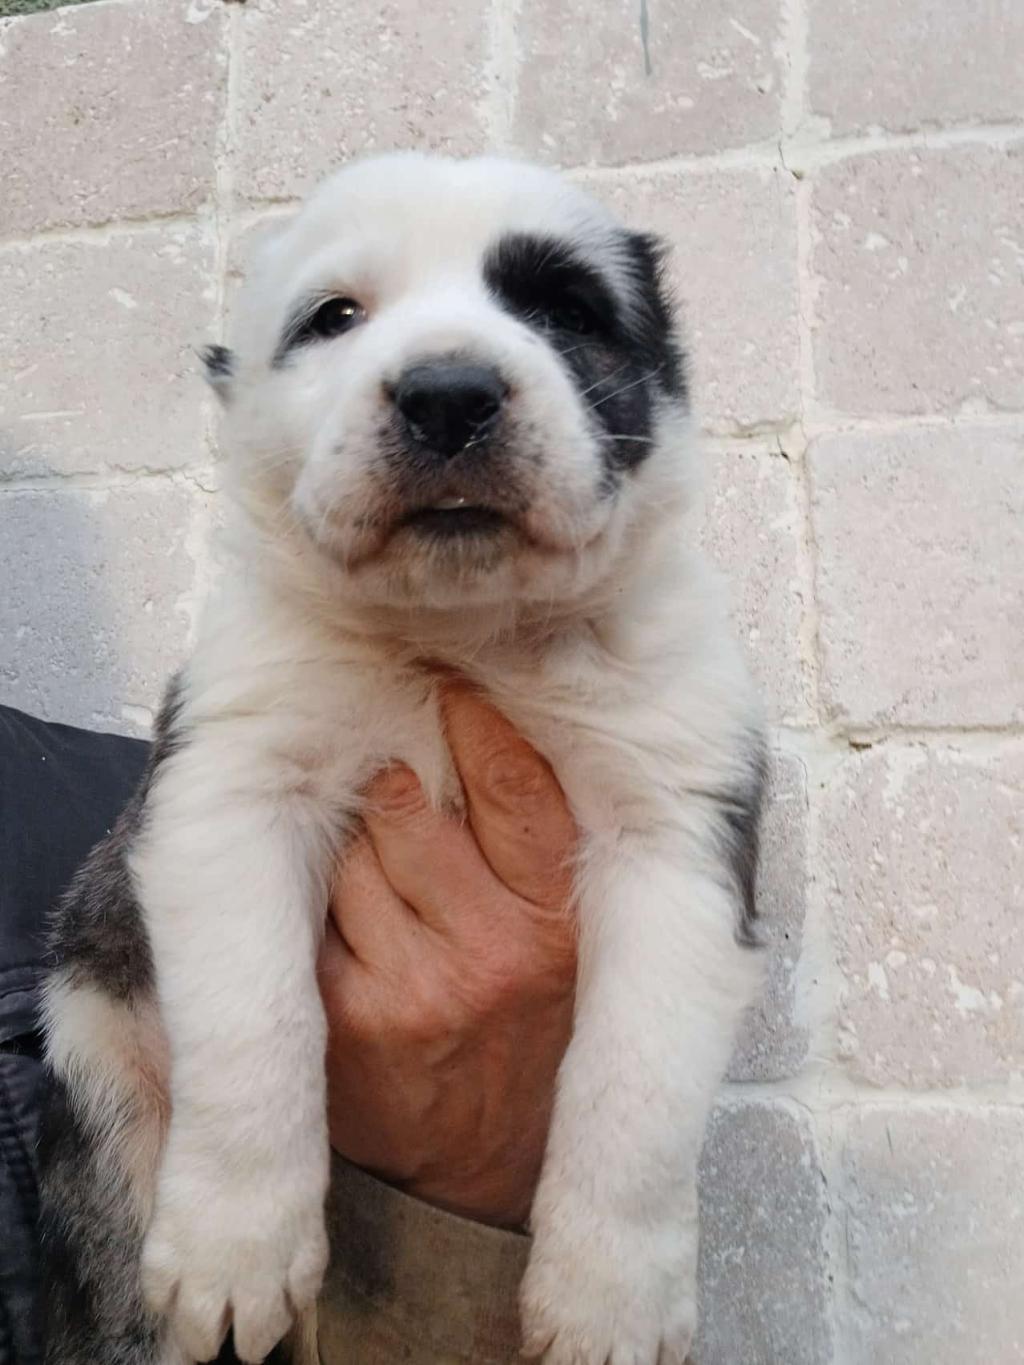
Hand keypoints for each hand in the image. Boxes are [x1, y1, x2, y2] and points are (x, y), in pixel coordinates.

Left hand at [317, 685, 577, 1227]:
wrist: (478, 1173)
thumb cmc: (525, 1033)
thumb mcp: (563, 945)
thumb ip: (535, 854)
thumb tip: (491, 727)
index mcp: (556, 920)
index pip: (518, 791)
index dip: (479, 726)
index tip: (454, 690)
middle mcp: (493, 949)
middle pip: (412, 809)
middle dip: (396, 787)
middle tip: (399, 789)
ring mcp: (415, 985)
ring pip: (353, 855)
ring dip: (356, 851)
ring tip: (387, 885)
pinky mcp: (348, 1018)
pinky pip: (312, 917)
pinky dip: (322, 909)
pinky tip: (351, 930)